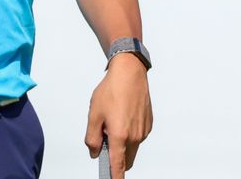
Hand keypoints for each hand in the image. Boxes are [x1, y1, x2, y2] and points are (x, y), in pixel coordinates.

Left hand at [85, 52, 152, 176]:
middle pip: (126, 160)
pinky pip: (138, 137)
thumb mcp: (94, 114)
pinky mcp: (149, 125)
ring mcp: (143, 131)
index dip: (115, 177)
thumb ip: (92, 137)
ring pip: (132, 148)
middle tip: (105, 137)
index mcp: (120, 135)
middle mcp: (135, 136)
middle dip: (116, 157)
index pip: (118, 166)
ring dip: (123, 143)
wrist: (130, 73)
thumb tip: (94, 152)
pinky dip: (130, 133)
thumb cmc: (112, 91)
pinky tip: (123, 115)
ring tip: (113, 119)